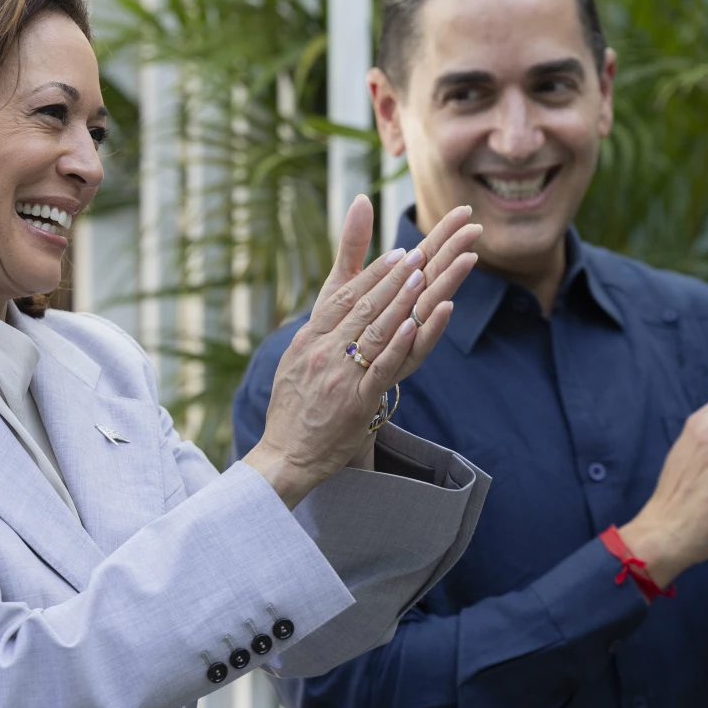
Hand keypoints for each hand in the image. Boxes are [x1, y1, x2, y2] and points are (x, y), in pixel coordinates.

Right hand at [244, 196, 479, 507]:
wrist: (284, 455)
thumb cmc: (293, 409)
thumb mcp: (297, 360)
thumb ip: (319, 329)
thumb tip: (335, 307)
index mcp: (310, 339)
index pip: (344, 297)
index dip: (372, 273)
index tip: (397, 252)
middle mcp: (323, 352)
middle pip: (362, 306)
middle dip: (392, 277)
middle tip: (418, 252)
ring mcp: (339, 376)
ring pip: (374, 331)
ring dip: (400, 300)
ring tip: (423, 275)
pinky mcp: (355, 402)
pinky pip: (380, 368)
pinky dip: (398, 344)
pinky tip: (414, 324)